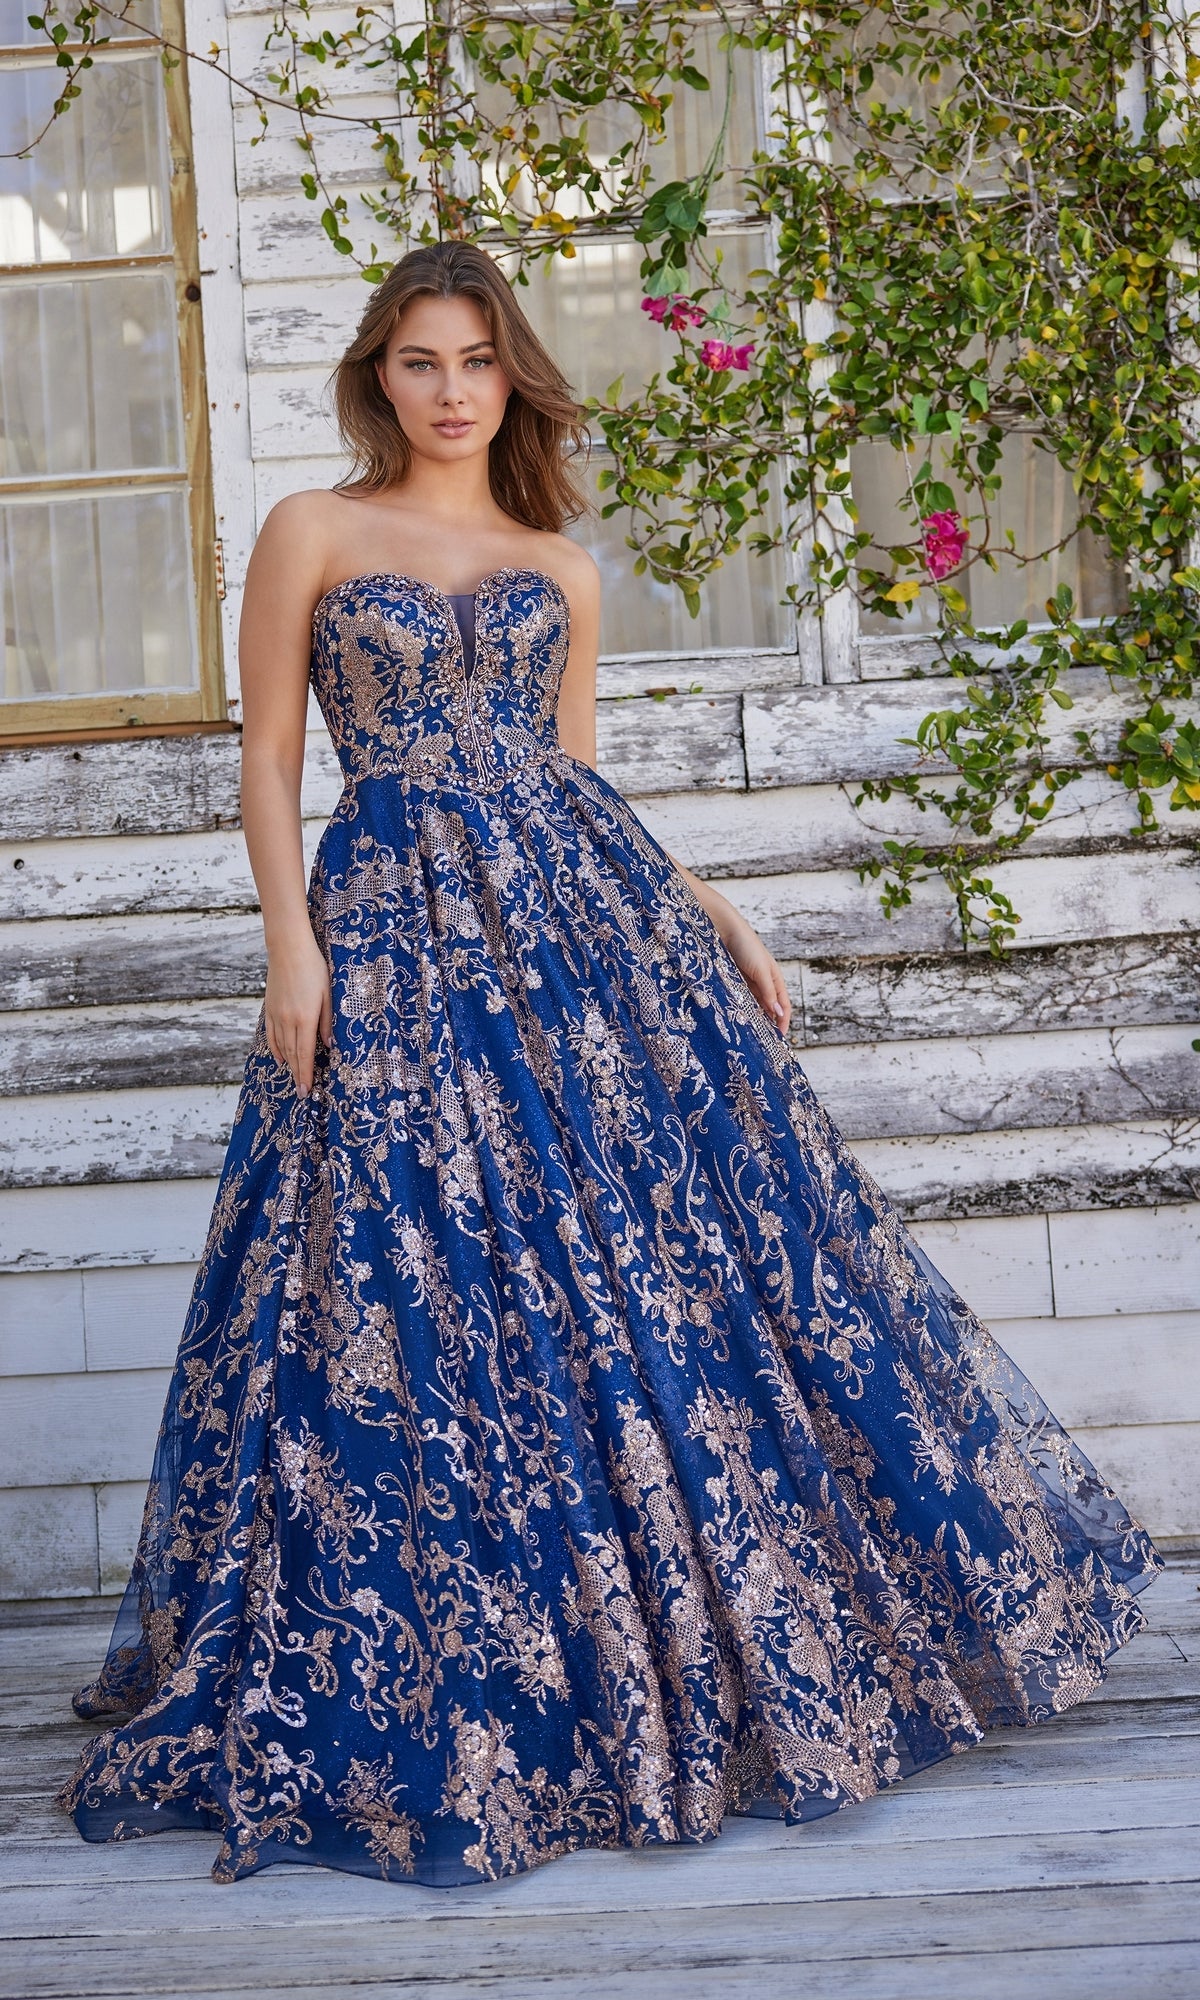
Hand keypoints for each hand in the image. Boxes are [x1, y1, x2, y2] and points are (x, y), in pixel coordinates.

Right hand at [264, 929, 332, 1095]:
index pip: (306, 1054)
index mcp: (305, 1019)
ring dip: (288, 1064)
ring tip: (293, 1078)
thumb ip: (327, 1022)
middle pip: (293, 1054)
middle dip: (298, 1074)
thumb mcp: (328, 995)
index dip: (306, 1073)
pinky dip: (276, 1049)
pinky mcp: (269, 1008)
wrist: (288, 949)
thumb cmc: (314, 969)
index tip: (307, 1090)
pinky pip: (271, 1035)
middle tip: (301, 1092)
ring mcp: (276, 1015)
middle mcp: (288, 1021)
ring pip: (282, 1046)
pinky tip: (280, 1059)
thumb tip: (329, 1045)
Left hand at [721, 915, 791, 1034]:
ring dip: (754, 1018)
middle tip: (764, 1042)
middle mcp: (764, 982)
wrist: (724, 930)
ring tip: (751, 1034)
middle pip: (769, 1008)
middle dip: (769, 1024)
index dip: (783, 1021)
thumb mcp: (761, 971)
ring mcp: (748, 982)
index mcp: (775, 978)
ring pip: (754, 1005)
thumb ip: (769, 992)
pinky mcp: (734, 981)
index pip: (784, 1005)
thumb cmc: (746, 946)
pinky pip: (740, 999)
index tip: (780, 1038)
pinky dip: (741, 1009)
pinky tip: (738, 1019)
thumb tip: (779, 1012)